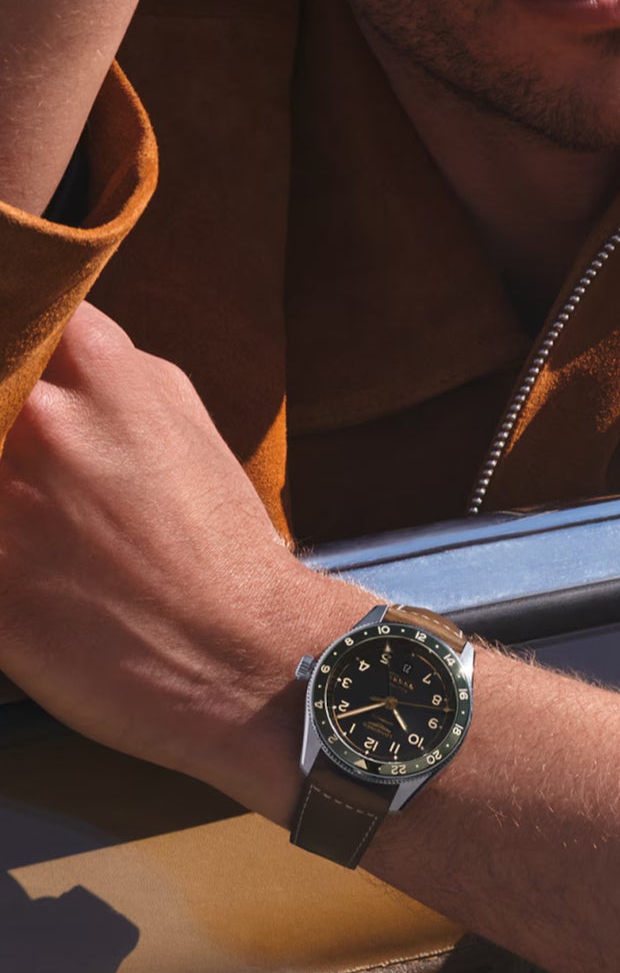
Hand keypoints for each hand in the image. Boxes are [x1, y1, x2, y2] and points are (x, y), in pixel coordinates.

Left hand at [0, 304, 364, 811]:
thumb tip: (51, 350)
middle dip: (1, 423)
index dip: (15, 343)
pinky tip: (28, 564)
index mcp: (102, 373)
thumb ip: (110, 373)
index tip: (17, 366)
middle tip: (26, 460)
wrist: (243, 657)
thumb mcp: (183, 418)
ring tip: (37, 517)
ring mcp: (7, 502)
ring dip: (2, 485)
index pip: (20, 315)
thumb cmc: (219, 539)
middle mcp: (45, 423)